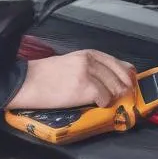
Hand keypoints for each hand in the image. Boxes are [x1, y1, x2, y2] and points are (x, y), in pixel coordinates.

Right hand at [6, 49, 135, 109]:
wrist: (27, 82)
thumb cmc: (45, 75)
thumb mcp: (70, 63)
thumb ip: (90, 67)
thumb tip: (110, 77)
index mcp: (87, 54)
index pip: (116, 62)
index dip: (126, 74)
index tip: (130, 83)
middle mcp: (90, 61)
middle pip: (118, 76)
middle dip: (123, 88)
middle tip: (122, 97)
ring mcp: (88, 74)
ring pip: (113, 87)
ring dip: (112, 97)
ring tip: (105, 101)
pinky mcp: (85, 87)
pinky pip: (103, 97)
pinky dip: (103, 103)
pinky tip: (95, 104)